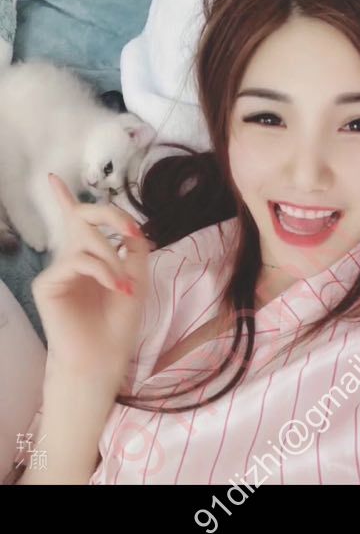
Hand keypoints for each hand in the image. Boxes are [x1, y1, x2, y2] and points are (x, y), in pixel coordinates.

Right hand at [32, 173, 151, 390]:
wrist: (105, 356)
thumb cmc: (119, 321)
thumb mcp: (137, 277)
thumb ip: (133, 248)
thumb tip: (131, 226)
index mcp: (89, 255)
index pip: (75, 220)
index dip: (63, 198)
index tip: (52, 177)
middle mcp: (70, 257)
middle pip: (83, 216)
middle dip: (110, 215)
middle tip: (132, 232)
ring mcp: (58, 270)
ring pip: (85, 238)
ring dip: (111, 257)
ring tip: (125, 286)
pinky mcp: (48, 283)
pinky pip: (78, 260)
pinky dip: (103, 271)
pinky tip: (117, 289)